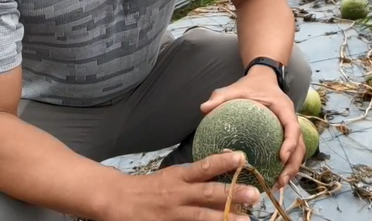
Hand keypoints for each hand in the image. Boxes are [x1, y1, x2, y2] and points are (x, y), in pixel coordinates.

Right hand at [101, 151, 258, 220]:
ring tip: (246, 220)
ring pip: (201, 216)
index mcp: (178, 176)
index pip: (203, 166)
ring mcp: (174, 214)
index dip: (222, 162)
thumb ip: (195, 176)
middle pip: (207, 193)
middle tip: (254, 194)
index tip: (242, 157)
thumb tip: (224, 167)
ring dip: (224, 218)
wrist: (117, 200)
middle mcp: (178, 194)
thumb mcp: (171, 175)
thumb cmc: (149, 187)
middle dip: (232, 193)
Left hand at [200, 67, 304, 189]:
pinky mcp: (285, 136)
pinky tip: (273, 180)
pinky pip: (290, 153)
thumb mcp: (236, 88)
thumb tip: (204, 108)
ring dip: (291, 169)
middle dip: (293, 164)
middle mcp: (291, 120)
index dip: (290, 143)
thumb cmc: (250, 85)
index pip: (292, 127)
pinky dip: (285, 167)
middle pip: (300, 145)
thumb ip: (221, 96)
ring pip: (298, 152)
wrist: (263, 79)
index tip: (281, 157)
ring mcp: (290, 129)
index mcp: (284, 108)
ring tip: (279, 185)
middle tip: (281, 181)